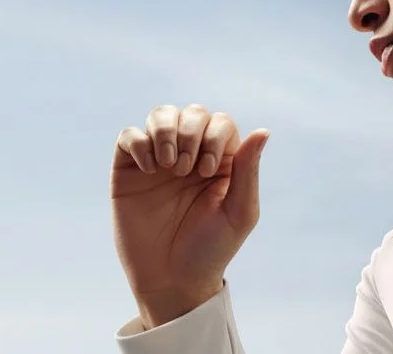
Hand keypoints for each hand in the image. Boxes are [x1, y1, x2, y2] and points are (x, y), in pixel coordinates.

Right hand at [111, 103, 269, 327]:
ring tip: (168, 165)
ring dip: (165, 130)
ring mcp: (159, 161)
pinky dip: (139, 142)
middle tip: (185, 170)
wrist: (171, 280)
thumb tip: (263, 131)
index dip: (213, 136)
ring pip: (160, 114)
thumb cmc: (210, 249)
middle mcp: (190, 155)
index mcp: (220, 161)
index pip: (219, 122)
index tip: (206, 172)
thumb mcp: (239, 212)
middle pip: (191, 112)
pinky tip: (149, 169)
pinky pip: (129, 135)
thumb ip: (248, 170)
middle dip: (190, 133)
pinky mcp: (130, 171)